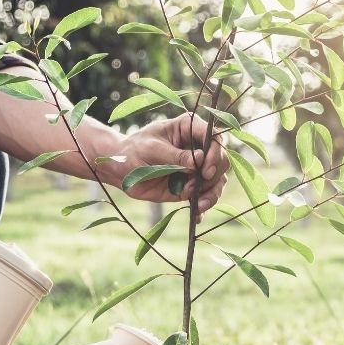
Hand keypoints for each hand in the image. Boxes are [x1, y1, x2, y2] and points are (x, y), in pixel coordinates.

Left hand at [108, 113, 228, 218]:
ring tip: (200, 204)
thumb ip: (175, 156)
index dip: (215, 153)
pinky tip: (197, 216)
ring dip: (212, 194)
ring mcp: (197, 168)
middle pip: (222, 160)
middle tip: (200, 184)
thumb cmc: (134, 151)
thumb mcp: (152, 149)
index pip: (214, 138)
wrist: (121, 170)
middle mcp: (198, 147)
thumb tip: (198, 161)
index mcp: (189, 128)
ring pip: (218, 180)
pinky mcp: (192, 186)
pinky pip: (206, 196)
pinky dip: (203, 206)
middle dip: (214, 175)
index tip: (205, 170)